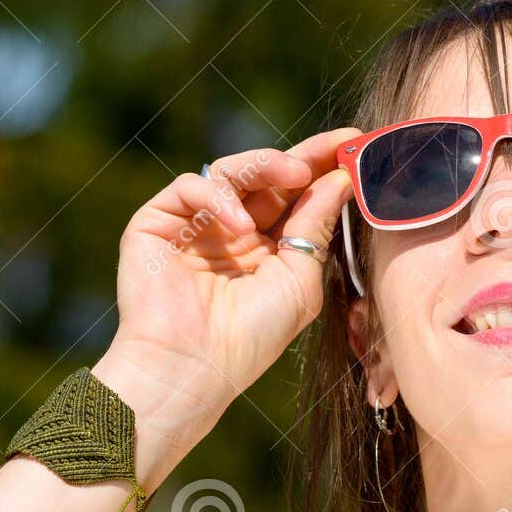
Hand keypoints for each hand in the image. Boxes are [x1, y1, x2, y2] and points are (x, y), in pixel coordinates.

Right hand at [102, 127, 359, 428]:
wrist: (193, 366)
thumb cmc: (252, 336)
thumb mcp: (301, 279)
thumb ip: (317, 226)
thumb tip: (341, 178)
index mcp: (267, 251)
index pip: (295, 198)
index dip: (323, 170)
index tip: (354, 146)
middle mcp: (231, 233)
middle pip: (267, 177)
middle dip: (302, 158)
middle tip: (333, 146)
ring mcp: (194, 226)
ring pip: (230, 171)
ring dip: (266, 166)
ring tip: (294, 176)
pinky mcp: (157, 222)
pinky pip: (191, 186)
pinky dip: (219, 198)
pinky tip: (241, 227)